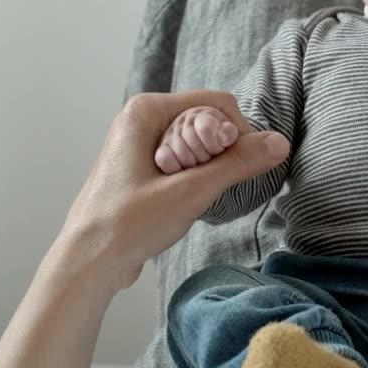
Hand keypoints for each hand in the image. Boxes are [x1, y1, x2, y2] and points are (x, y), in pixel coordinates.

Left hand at [59, 91, 288, 294]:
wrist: (87, 263)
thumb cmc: (128, 224)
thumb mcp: (191, 192)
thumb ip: (237, 164)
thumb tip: (279, 142)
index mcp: (147, 110)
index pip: (216, 104)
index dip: (235, 134)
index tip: (233, 168)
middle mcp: (142, 119)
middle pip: (206, 123)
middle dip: (216, 155)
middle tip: (199, 187)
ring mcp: (140, 144)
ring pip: (197, 145)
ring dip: (204, 171)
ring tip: (184, 198)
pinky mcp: (141, 168)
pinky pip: (183, 162)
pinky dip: (192, 180)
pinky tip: (179, 204)